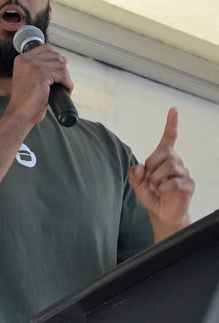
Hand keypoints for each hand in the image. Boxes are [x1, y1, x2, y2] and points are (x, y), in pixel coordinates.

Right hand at [7, 44, 72, 125]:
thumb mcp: (31, 78)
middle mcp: (26, 60)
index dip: (56, 59)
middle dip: (62, 70)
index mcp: (22, 59)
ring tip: (62, 88)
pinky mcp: (42, 75)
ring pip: (62, 66)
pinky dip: (68, 85)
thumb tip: (64, 58)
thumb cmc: (27, 99)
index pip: (47, 48)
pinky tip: (64, 91)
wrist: (20, 113)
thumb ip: (43, 66)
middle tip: (60, 83)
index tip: (56, 71)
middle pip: (56, 56)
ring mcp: (34, 66)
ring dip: (66, 78)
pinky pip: (64, 77)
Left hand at [128, 108, 192, 239]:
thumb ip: (134, 174)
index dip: (171, 124)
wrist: (160, 213)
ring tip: (155, 187)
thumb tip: (139, 167)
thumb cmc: (150, 195)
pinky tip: (162, 192)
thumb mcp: (136, 184)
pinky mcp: (188, 185)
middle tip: (149, 179)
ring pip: (170, 166)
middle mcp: (176, 162)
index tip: (173, 109)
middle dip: (152, 165)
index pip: (169, 138)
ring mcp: (184, 173)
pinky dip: (163, 187)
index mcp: (163, 158)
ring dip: (157, 178)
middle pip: (165, 152)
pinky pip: (175, 181)